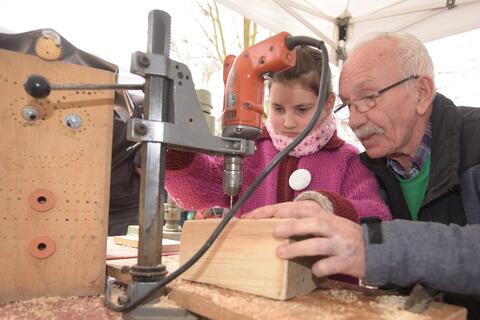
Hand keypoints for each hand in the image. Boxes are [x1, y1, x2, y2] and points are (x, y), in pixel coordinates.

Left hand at [245, 201, 365, 277]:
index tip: (254, 216)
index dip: (275, 210)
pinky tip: (314, 270)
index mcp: (323, 215)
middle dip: (291, 225)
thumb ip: (304, 220)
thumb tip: (272, 222)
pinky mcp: (346, 260)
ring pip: (318, 243)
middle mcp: (332, 226)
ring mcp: (339, 243)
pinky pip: (329, 264)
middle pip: (311, 222)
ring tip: (280, 253)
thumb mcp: (325, 222)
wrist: (374, 249)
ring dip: (298, 248)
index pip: (297, 207)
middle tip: (274, 231)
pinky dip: (319, 268)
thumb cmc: (341, 235)